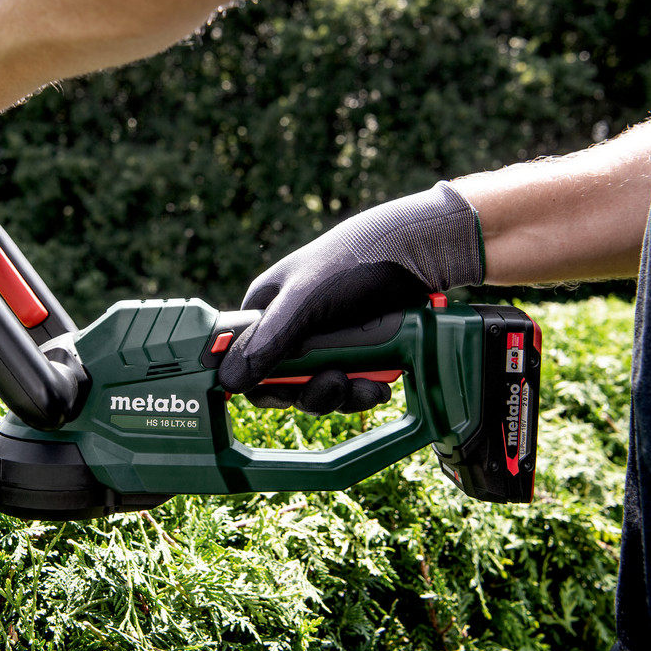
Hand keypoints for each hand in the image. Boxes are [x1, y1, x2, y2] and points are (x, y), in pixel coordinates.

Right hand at [218, 183, 482, 414]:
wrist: (421, 254)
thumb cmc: (354, 261)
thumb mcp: (306, 300)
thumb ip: (268, 340)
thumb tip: (229, 380)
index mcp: (267, 309)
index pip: (243, 359)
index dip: (258, 383)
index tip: (282, 395)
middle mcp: (291, 328)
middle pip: (282, 383)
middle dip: (309, 392)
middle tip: (333, 383)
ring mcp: (324, 343)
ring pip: (316, 390)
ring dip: (339, 395)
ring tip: (363, 383)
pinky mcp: (354, 354)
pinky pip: (347, 389)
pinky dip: (362, 391)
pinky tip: (379, 384)